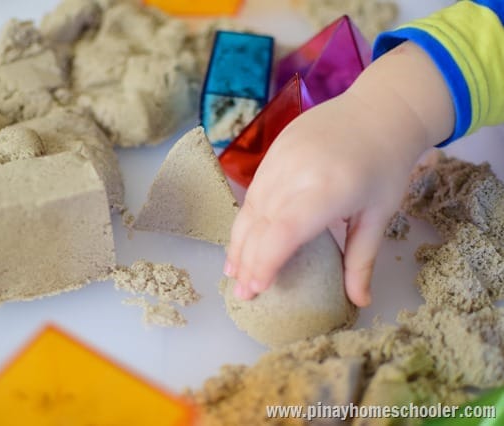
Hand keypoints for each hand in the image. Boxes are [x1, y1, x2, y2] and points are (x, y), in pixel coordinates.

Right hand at [224, 90, 426, 306]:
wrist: (381, 109)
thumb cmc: (386, 166)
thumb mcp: (379, 215)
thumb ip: (362, 260)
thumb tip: (360, 302)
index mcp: (328, 190)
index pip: (283, 232)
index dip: (265, 262)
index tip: (257, 289)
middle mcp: (297, 172)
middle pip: (260, 223)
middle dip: (247, 261)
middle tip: (242, 294)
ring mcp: (281, 157)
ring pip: (250, 207)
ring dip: (239, 242)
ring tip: (234, 271)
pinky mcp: (274, 149)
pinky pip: (253, 190)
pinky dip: (245, 218)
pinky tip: (243, 237)